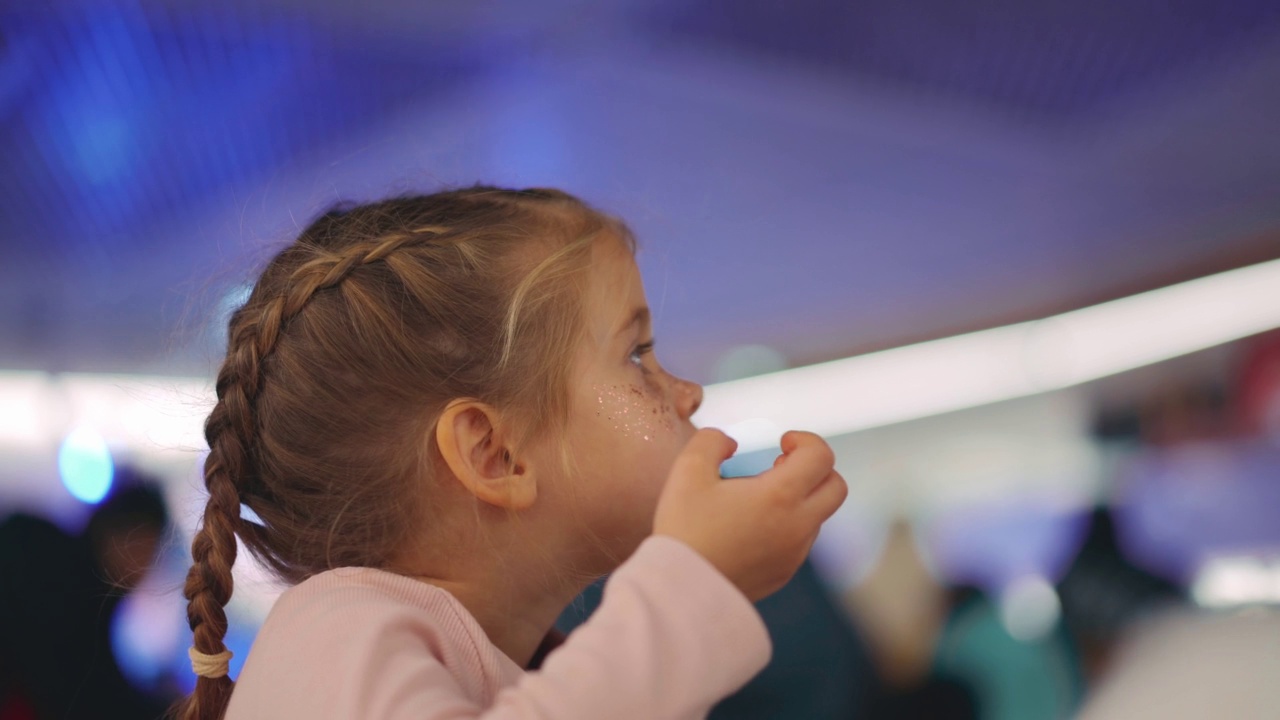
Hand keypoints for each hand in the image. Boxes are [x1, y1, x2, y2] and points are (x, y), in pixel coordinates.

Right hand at [653, 428, 846, 601]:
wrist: (681, 590)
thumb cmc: (685, 530)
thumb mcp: (687, 471)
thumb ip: (711, 442)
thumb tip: (730, 443)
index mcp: (780, 496)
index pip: (821, 457)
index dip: (806, 440)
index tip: (782, 442)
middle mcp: (797, 526)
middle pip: (836, 487)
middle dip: (815, 468)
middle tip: (780, 465)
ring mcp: (794, 553)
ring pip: (819, 515)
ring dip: (800, 497)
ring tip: (759, 497)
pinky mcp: (784, 573)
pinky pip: (801, 541)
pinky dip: (789, 524)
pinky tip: (753, 525)